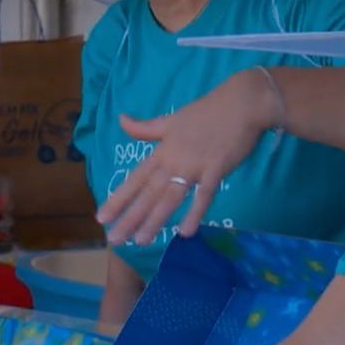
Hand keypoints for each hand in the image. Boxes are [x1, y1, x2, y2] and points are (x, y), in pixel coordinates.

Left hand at [97, 68, 279, 246]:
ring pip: (170, 198)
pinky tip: (185, 232)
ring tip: (141, 241)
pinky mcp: (216, 170)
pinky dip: (194, 213)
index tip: (102, 217)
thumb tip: (120, 119)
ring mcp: (195, 166)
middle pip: (148, 193)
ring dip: (154, 220)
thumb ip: (147, 127)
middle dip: (130, 217)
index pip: (135, 178)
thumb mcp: (172, 120)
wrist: (241, 103)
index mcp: (162, 150)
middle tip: (114, 239)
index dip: (118, 198)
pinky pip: (203, 195)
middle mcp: (173, 160)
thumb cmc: (208, 111)